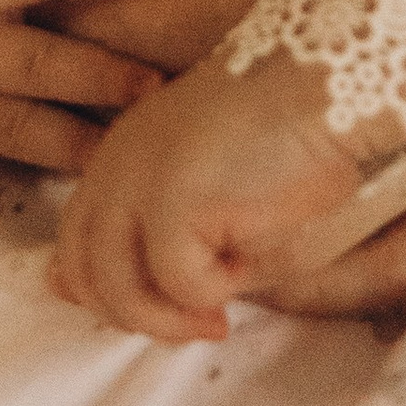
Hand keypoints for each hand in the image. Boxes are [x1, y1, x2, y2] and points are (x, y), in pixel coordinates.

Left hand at [47, 45, 367, 339]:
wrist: (329, 81)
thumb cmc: (293, 138)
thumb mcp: (221, 196)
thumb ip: (177, 243)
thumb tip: (155, 302)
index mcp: (124, 151)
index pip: (76, 239)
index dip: (106, 290)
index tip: (163, 309)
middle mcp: (117, 162)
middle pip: (83, 270)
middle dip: (134, 316)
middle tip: (195, 323)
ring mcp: (136, 179)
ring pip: (117, 287)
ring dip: (169, 319)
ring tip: (217, 318)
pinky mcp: (170, 201)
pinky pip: (178, 281)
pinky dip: (213, 290)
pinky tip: (248, 264)